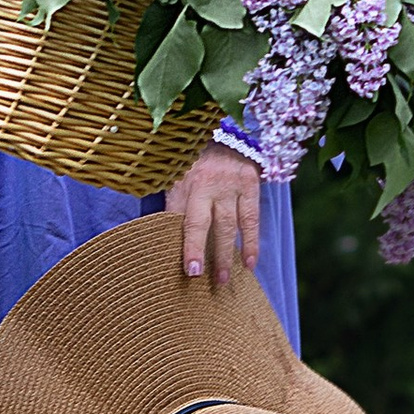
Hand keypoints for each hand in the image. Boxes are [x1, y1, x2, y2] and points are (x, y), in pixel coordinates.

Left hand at [164, 142, 261, 286]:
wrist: (221, 132)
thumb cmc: (192, 161)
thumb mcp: (175, 176)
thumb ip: (173, 204)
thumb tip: (162, 239)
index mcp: (185, 181)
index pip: (184, 218)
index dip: (188, 245)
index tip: (191, 270)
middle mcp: (208, 182)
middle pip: (208, 224)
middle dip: (207, 254)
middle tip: (207, 281)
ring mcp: (231, 183)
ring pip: (230, 224)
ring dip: (228, 254)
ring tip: (225, 280)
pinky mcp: (250, 182)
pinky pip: (252, 218)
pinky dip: (251, 242)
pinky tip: (249, 263)